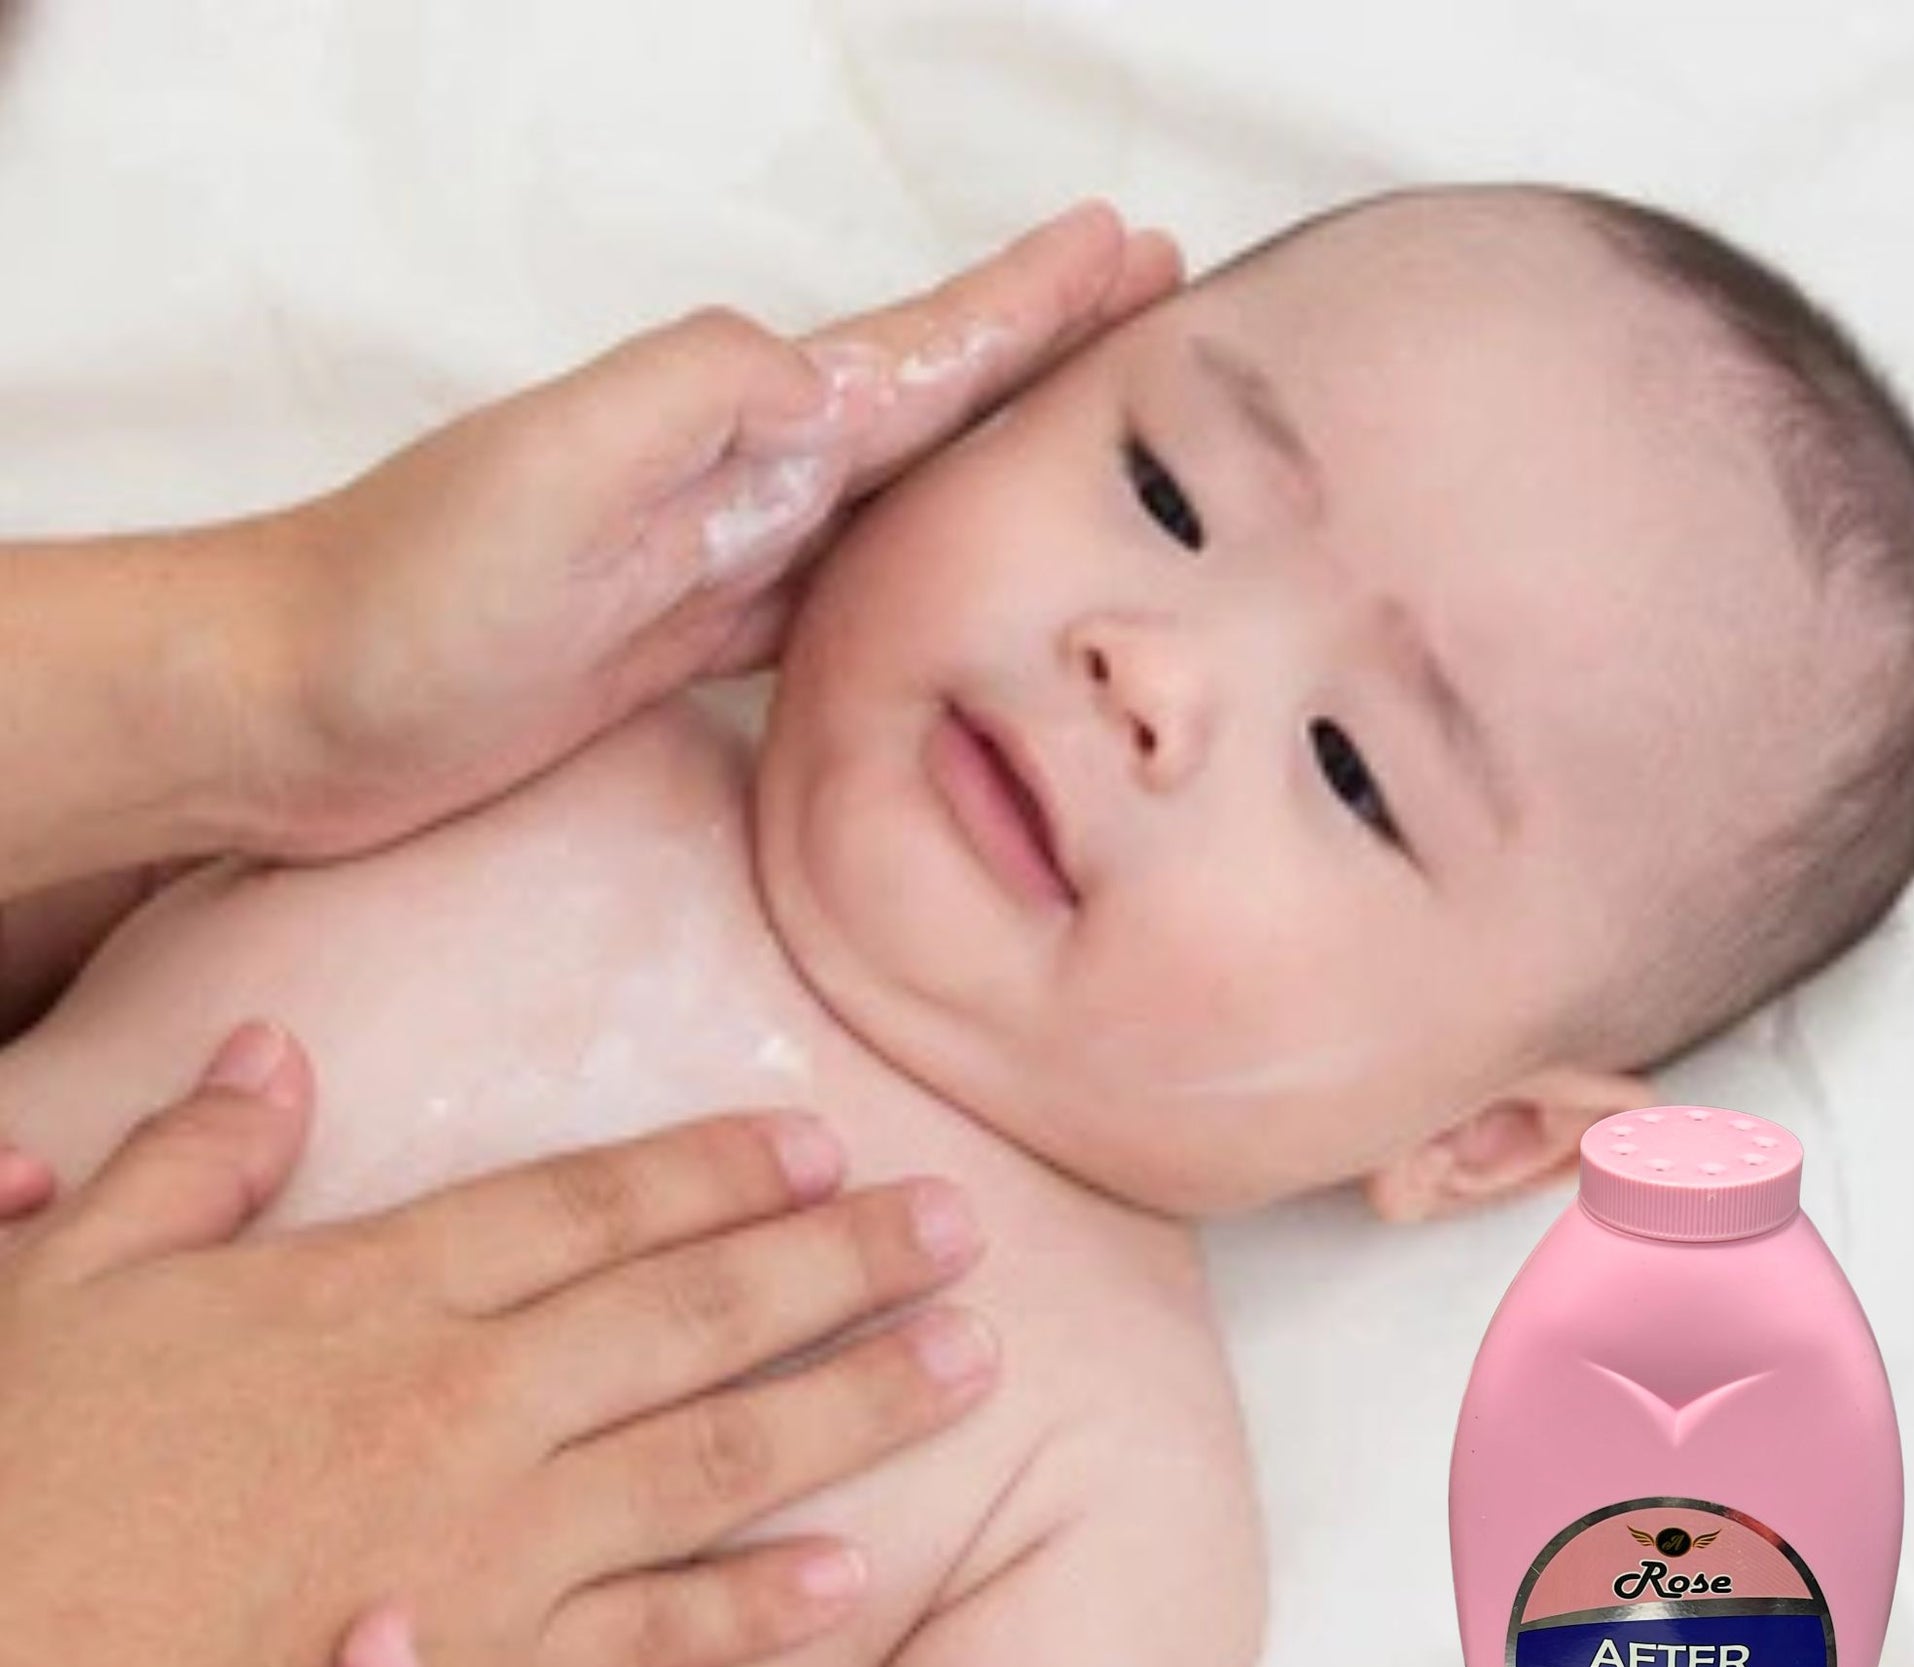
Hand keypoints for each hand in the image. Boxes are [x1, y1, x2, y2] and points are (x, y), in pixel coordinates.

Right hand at [0, 1020, 993, 1666]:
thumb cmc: (17, 1485)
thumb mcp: (67, 1278)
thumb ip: (190, 1158)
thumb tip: (271, 1048)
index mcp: (377, 1290)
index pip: (590, 1203)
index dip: (717, 1167)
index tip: (821, 1141)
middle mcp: (468, 1399)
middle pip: (696, 1309)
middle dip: (841, 1258)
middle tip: (959, 1224)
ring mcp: (492, 1542)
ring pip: (717, 1454)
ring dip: (855, 1402)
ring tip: (967, 1358)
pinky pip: (653, 1635)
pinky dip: (755, 1607)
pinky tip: (851, 1573)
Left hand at [257, 202, 1179, 856]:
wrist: (302, 707)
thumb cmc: (410, 596)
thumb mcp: (556, 469)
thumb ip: (697, 401)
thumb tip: (829, 378)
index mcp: (733, 424)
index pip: (912, 352)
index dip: (1024, 306)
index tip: (1132, 253)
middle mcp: (742, 480)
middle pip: (930, 408)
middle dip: (1042, 358)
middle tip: (1153, 315)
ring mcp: (722, 560)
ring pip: (902, 497)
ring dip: (996, 458)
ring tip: (1091, 438)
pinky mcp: (694, 641)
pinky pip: (846, 592)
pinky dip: (920, 571)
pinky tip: (958, 583)